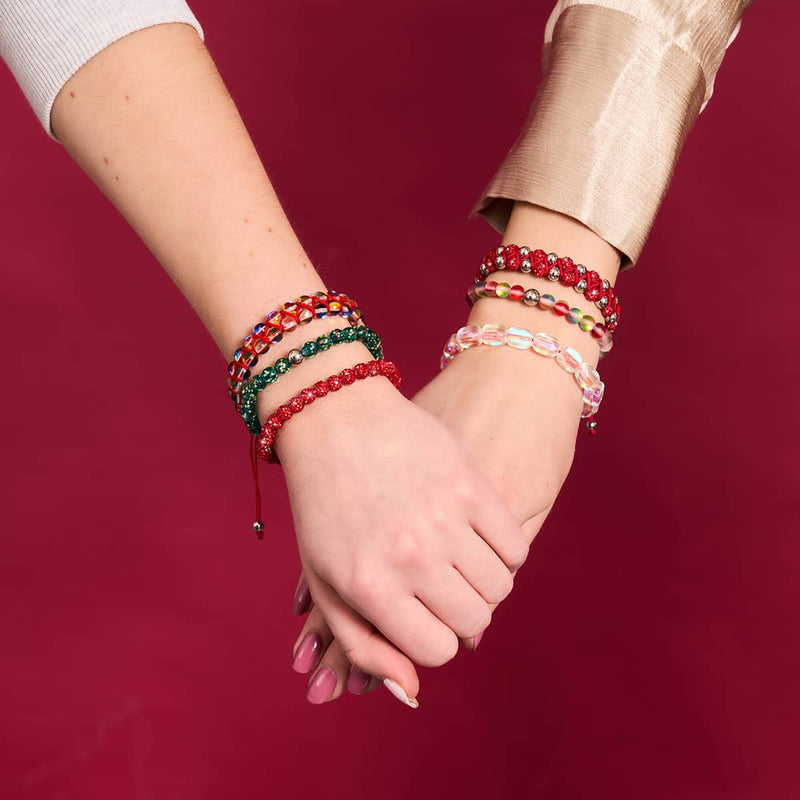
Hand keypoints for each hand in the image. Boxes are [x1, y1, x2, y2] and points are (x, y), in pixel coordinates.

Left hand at [288, 333, 583, 702]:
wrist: (336, 418)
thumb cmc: (325, 505)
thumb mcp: (327, 580)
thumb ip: (364, 645)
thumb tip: (413, 692)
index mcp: (369, 586)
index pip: (435, 650)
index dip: (433, 638)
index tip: (423, 615)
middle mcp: (410, 556)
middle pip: (473, 621)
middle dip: (459, 613)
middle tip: (442, 587)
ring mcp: (444, 517)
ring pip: (499, 587)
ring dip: (483, 583)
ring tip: (458, 560)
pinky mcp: (471, 484)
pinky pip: (514, 546)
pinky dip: (503, 551)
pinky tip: (477, 536)